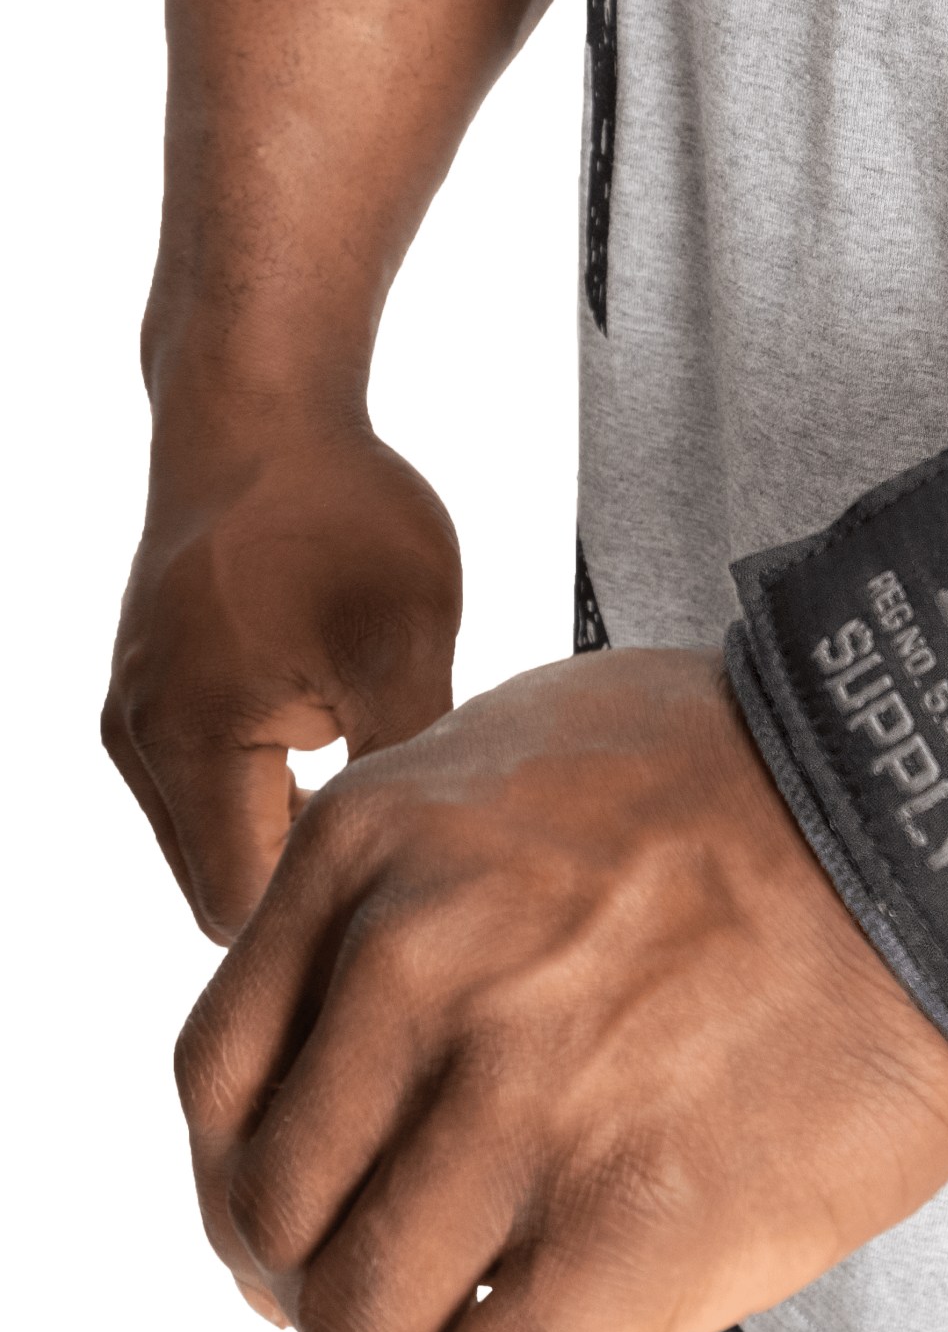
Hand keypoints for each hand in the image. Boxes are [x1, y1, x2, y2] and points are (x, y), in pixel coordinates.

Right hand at [104, 405, 460, 940]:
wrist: (263, 408)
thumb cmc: (337, 514)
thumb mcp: (405, 645)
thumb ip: (405, 765)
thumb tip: (422, 860)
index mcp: (191, 745)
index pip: (242, 910)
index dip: (322, 923)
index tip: (407, 903)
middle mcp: (142, 742)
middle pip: (224, 883)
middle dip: (312, 884)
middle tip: (415, 856)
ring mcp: (140, 712)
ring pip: (220, 832)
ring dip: (298, 830)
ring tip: (390, 791)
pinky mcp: (160, 683)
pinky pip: (212, 777)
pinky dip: (277, 785)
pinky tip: (354, 747)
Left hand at [174, 648, 947, 1331]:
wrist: (931, 814)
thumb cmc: (749, 773)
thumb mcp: (522, 749)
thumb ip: (412, 870)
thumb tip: (367, 1003)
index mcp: (372, 857)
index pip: (216, 1083)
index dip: (238, 1189)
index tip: (289, 1236)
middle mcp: (418, 973)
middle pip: (277, 1214)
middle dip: (318, 1286)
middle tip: (394, 1309)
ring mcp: (524, 1100)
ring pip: (365, 1322)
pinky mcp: (637, 1219)